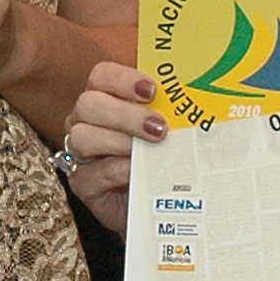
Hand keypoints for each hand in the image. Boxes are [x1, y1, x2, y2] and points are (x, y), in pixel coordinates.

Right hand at [58, 59, 166, 231]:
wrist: (157, 204)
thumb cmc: (162, 159)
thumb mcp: (168, 129)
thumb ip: (173, 109)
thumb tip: (199, 96)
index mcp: (106, 99)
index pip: (101, 76)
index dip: (123, 79)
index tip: (152, 90)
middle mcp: (86, 122)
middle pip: (88, 104)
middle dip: (126, 114)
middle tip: (160, 128)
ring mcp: (80, 153)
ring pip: (82, 136)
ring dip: (119, 141)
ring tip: (150, 149)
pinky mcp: (82, 184)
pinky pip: (91, 173)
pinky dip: (117, 169)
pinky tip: (138, 171)